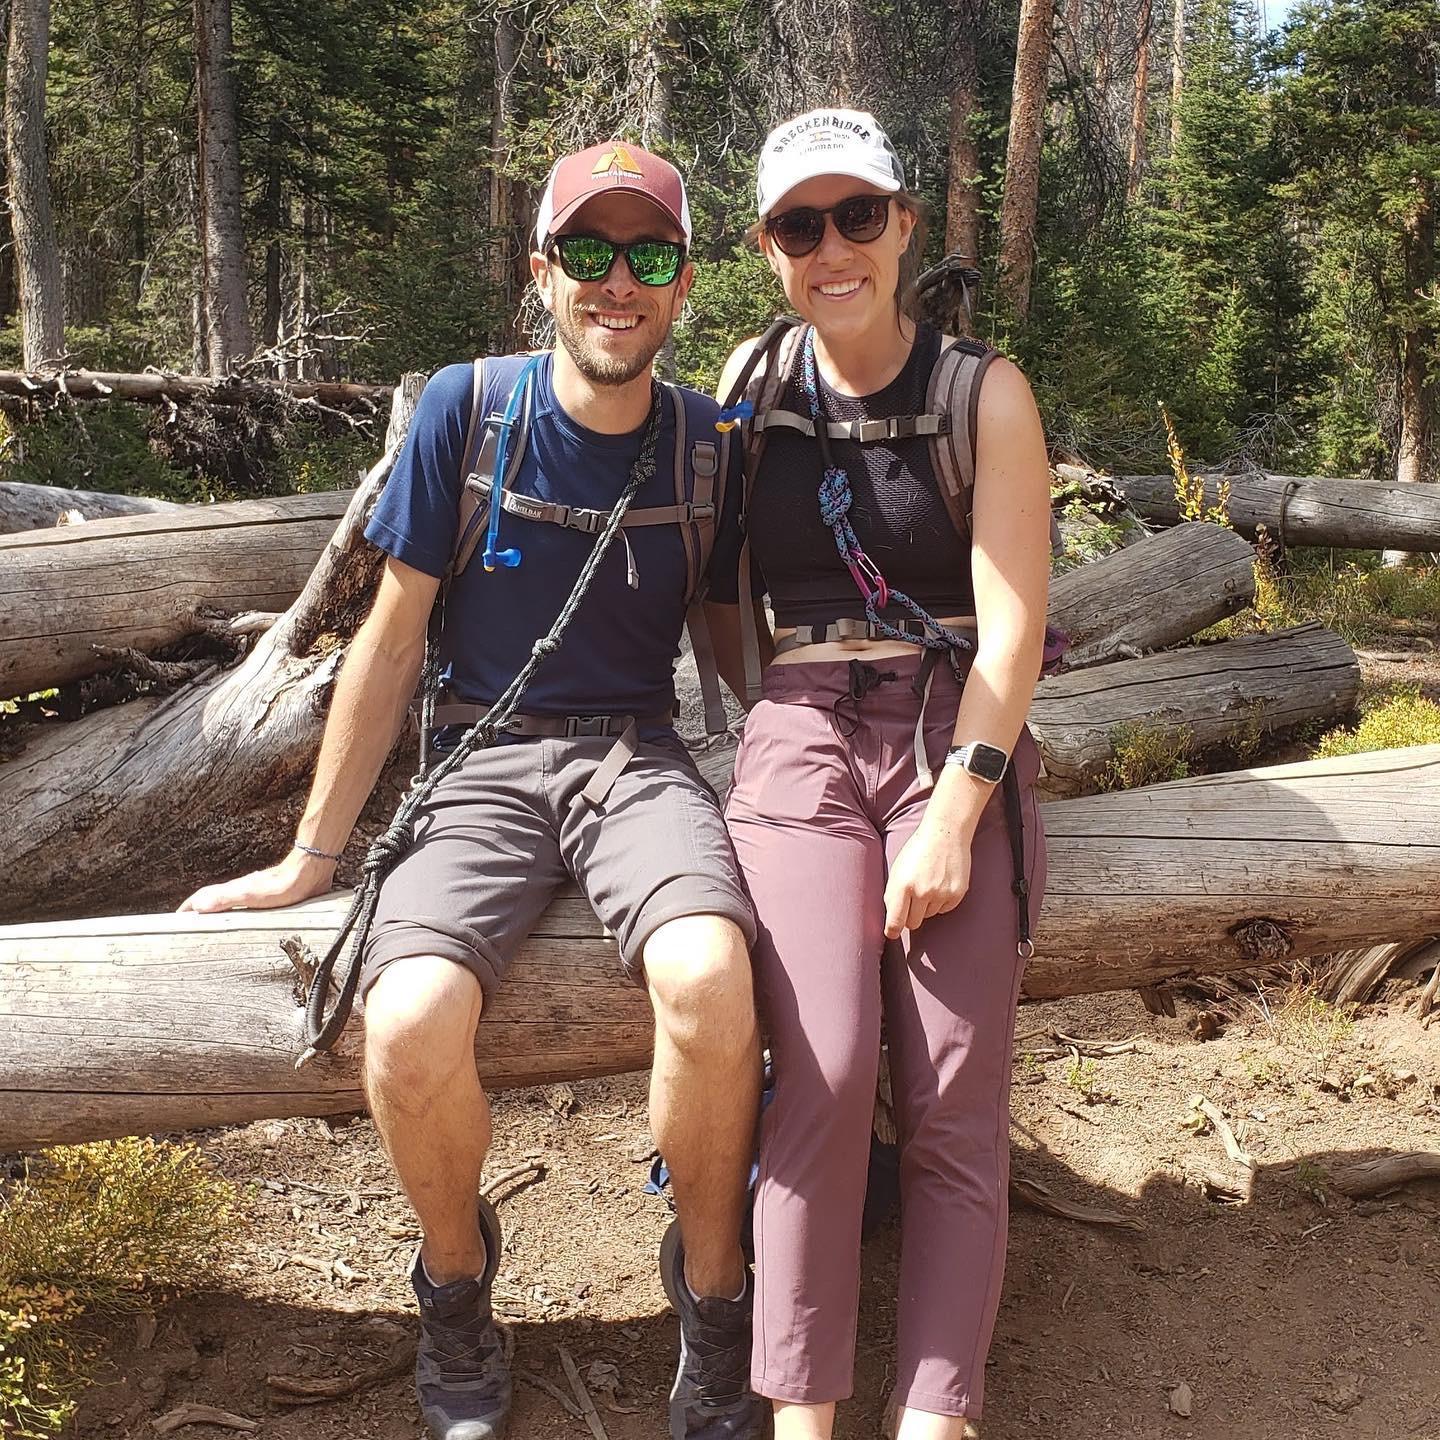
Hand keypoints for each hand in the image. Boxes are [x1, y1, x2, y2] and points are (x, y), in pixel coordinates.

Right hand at [178, 849, 335, 913]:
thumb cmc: (284, 884)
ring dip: (214, 911)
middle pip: (212, 899)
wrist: (310, 873)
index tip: (174, 920)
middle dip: (196, 910)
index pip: (202, 898)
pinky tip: (240, 918)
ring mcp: (253, 892)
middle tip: (185, 923)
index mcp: (233, 891)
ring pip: (227, 902)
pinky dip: (233, 912)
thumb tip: (197, 905)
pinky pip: (243, 905)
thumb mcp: (251, 895)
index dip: (187, 908)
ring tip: (206, 923)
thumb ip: (226, 899)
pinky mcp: (268, 896)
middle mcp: (240, 890)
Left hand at [883, 821, 972, 939]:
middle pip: (913, 924)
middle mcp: (921, 892)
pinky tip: (941, 883)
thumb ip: (893, 895)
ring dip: (926, 906)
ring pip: (929, 916)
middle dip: (910, 917)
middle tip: (912, 901)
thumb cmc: (917, 851)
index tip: (891, 933)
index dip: (892, 931)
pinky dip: (941, 901)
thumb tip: (891, 921)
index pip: (895, 922)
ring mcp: (941, 893)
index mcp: (902, 885)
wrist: (945, 833)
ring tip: (928, 883)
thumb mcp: (897, 870)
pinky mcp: (957, 894)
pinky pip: (944, 909)